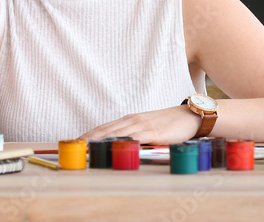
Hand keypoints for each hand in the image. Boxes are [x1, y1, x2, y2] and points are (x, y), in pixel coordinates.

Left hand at [79, 106, 201, 144]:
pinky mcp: (154, 132)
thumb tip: (121, 147)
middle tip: (74, 146)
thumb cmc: (169, 125)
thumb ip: (135, 136)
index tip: (75, 142)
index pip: (104, 127)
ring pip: (116, 133)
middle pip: (105, 129)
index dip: (89, 134)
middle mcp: (133, 120)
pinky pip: (135, 137)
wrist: (190, 116)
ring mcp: (143, 125)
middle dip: (89, 138)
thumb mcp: (148, 129)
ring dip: (100, 140)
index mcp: (130, 120)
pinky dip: (122, 142)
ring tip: (86, 147)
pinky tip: (113, 146)